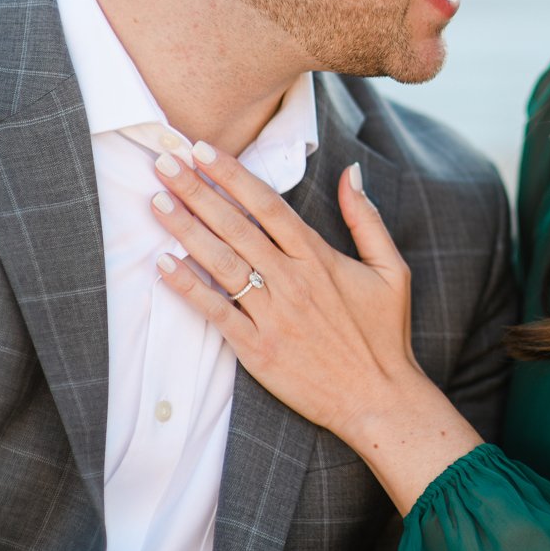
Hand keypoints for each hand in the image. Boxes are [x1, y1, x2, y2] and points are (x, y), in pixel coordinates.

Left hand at [150, 143, 479, 509]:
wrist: (380, 400)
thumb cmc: (385, 336)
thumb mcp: (392, 270)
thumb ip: (367, 219)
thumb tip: (351, 172)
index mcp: (320, 258)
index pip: (268, 206)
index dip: (232, 175)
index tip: (202, 150)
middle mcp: (293, 281)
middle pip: (236, 227)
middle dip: (197, 191)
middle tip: (164, 162)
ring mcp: (273, 316)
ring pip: (222, 264)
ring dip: (186, 230)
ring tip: (157, 201)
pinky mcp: (258, 351)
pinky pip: (217, 313)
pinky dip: (189, 289)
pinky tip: (163, 265)